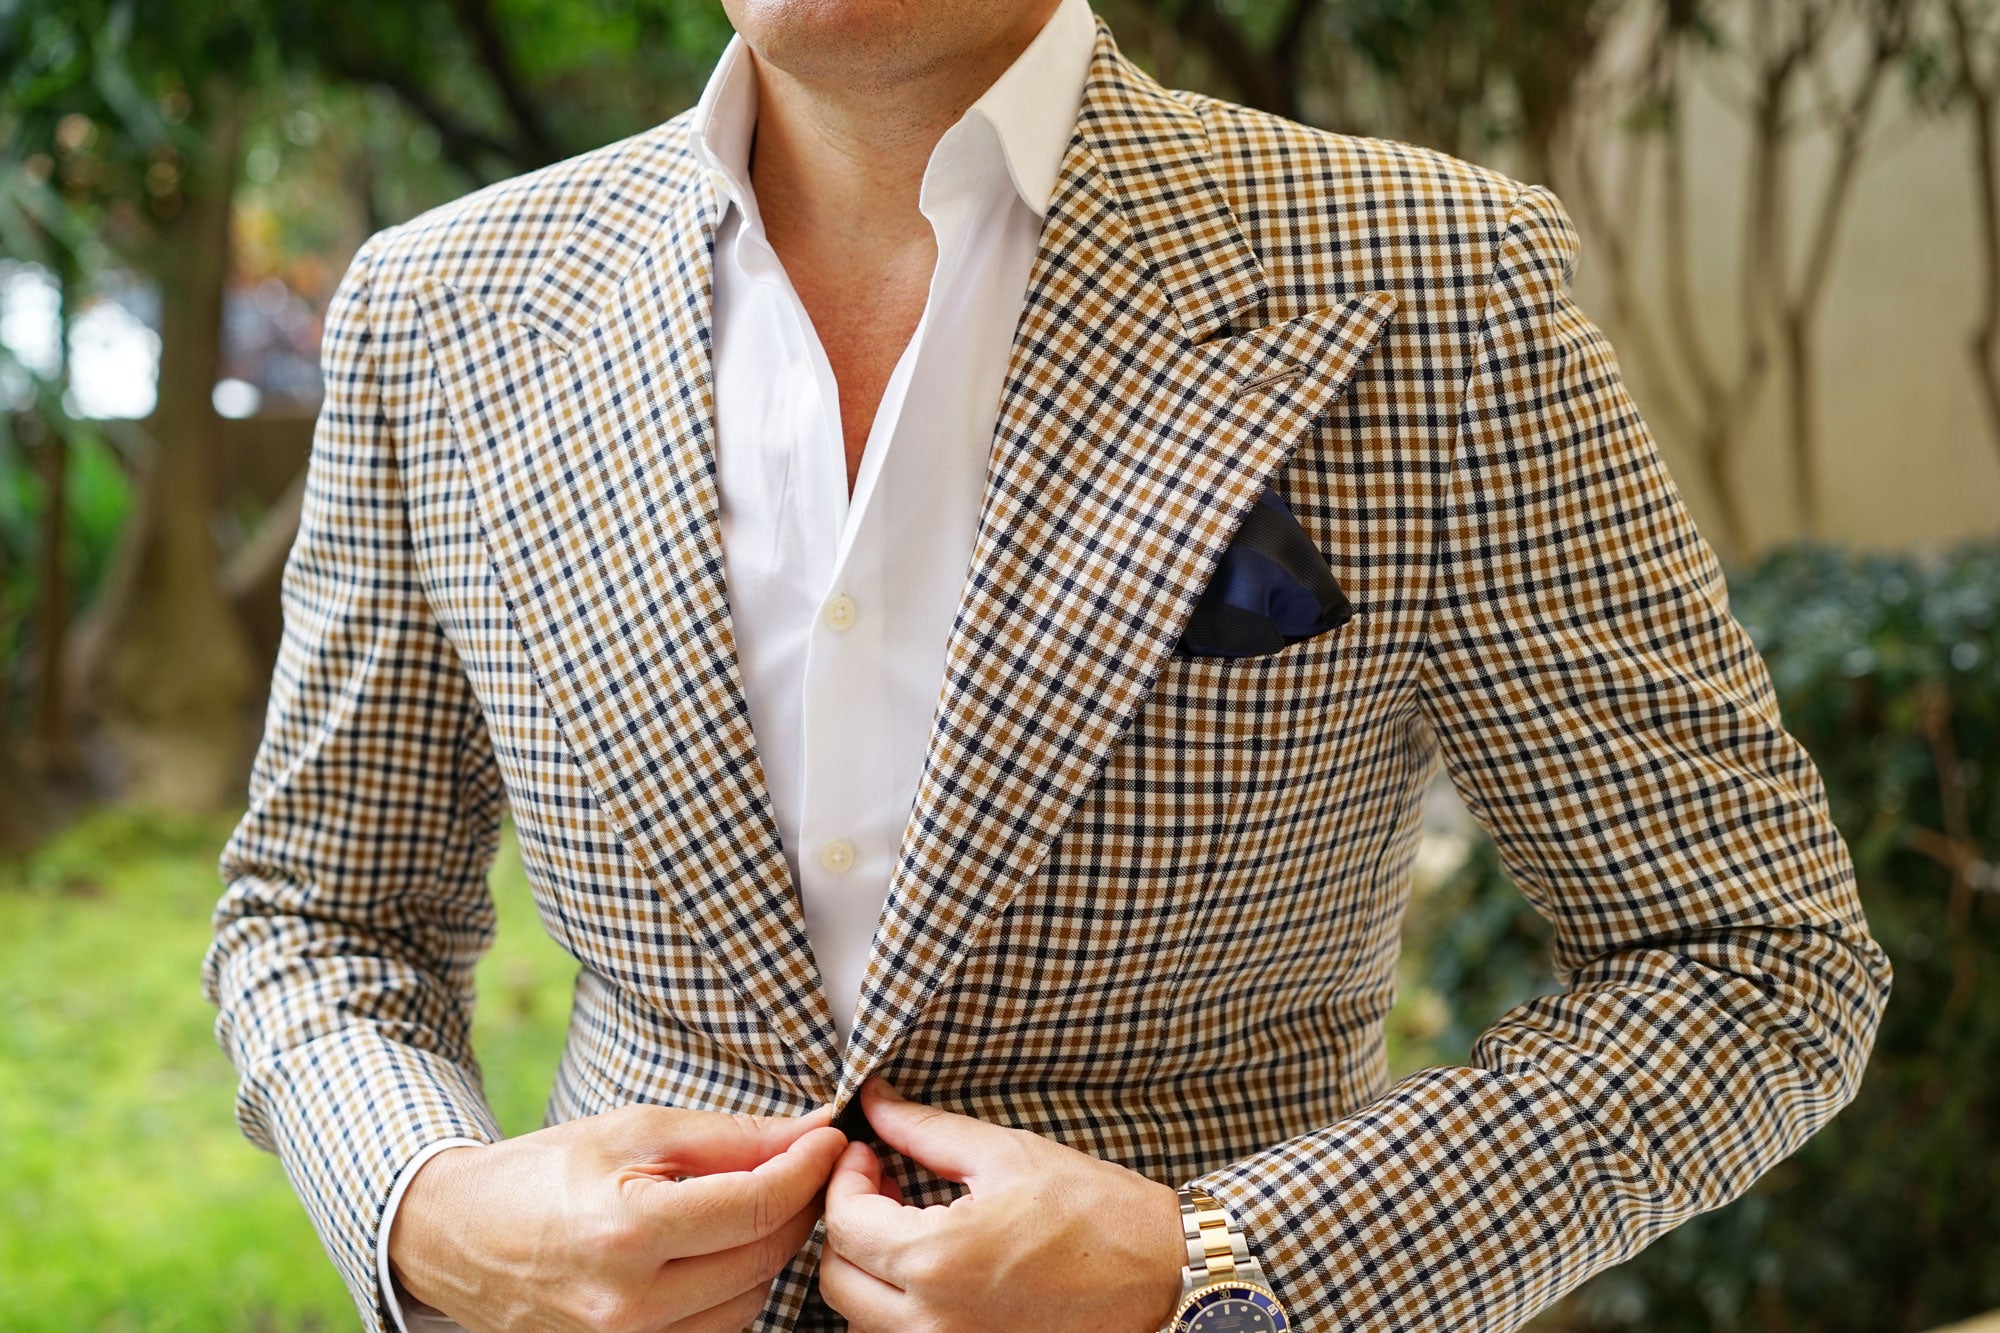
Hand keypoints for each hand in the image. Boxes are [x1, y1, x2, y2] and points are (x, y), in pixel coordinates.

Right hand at [388, 1102, 847, 1331]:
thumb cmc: (544, 1174)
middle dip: (798, 1205)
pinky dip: (733, 1292)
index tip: (831, 1138)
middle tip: (802, 1164)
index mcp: (627, 1232)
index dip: (808, 1167)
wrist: (457, 1237)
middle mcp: (628, 1306)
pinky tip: (717, 1254)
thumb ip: (730, 1138)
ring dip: (766, 1252)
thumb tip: (810, 1129)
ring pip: (750, 1303)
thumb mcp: (634, 1132)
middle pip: (764, 1258)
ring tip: (748, 1207)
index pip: (758, 1206)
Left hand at [820, 1079, 1185, 1330]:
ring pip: (863, 1320)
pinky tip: (936, 1268)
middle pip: (838, 1281)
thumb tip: (873, 1102)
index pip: (844, 1223)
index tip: (869, 1153)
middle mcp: (934, 1324)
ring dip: (870, 1272)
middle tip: (884, 1186)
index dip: (846, 1178)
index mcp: (939, 1260)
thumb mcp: (1006, 1153)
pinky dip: (901, 1308)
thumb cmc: (1097, 1213)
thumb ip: (923, 1129)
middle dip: (849, 1227)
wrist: (1166, 1277)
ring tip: (911, 1226)